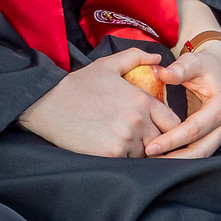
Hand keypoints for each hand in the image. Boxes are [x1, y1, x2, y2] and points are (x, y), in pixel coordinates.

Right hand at [17, 49, 179, 156]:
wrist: (48, 104)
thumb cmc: (79, 85)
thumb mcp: (108, 64)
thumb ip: (136, 57)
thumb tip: (158, 58)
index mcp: (141, 100)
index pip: (172, 122)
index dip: (167, 127)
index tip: (157, 128)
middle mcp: (137, 120)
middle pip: (161, 141)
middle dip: (154, 141)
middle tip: (141, 139)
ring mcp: (125, 139)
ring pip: (145, 154)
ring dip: (139, 152)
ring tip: (123, 143)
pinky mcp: (111, 154)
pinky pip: (128, 163)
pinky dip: (124, 159)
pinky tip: (111, 149)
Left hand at [148, 43, 220, 156]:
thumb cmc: (205, 65)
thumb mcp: (194, 61)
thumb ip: (179, 68)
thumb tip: (161, 73)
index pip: (194, 129)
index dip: (172, 140)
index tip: (151, 146)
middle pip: (200, 150)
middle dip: (174, 158)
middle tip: (149, 159)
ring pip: (201, 155)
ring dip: (177, 161)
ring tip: (153, 161)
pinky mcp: (215, 137)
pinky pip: (199, 152)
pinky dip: (182, 157)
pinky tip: (163, 157)